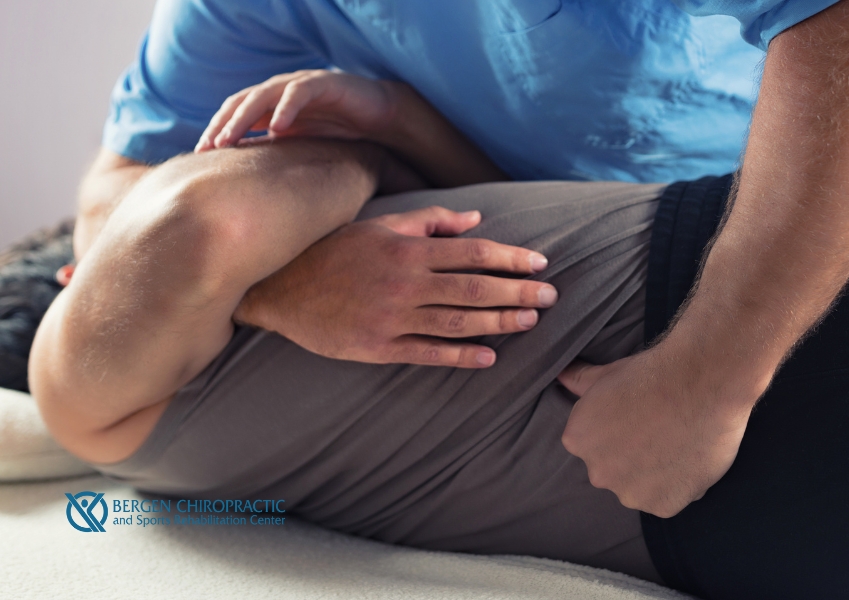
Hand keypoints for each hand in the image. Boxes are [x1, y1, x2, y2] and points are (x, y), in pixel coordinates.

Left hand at [196, 70, 395, 151]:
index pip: (234, 114)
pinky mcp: (323, 83)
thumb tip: (243, 178)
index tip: (202, 154)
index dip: (217, 130)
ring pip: (263, 95)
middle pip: (241, 102)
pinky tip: (277, 127)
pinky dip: (286, 108)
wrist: (379, 120)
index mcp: (271, 106)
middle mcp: (280, 92)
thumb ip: (274, 153)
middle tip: (210, 147)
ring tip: (231, 138)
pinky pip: (299, 93)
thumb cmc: (340, 134)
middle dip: (223, 124)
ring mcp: (300, 85)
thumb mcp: (300, 148)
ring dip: (244, 116)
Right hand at [235, 206, 557, 367]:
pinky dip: (460, 356)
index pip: (473, 254)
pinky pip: (426, 353)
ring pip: (457, 323)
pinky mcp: (378, 348)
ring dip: (498, 323)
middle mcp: (404, 284)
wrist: (279, 287)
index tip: (540, 263)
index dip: (511, 258)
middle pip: (474, 289)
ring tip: (529, 321)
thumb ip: (429, 221)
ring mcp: (392, 319)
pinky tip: (489, 357)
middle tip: (551, 296)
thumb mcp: (379, 225)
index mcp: (407, 250)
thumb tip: (476, 219)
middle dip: (518, 292)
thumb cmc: (333, 250)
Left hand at [558, 344, 760, 517]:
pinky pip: (669, 499)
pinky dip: (680, 485)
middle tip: (659, 429)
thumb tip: (561, 375)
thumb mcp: (607, 373)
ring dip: (655, 474)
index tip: (638, 418)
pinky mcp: (663, 505)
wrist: (698, 384)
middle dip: (633, 455)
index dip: (619, 431)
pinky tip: (690, 458)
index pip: (595, 444)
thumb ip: (579, 380)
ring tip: (677, 443)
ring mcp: (630, 493)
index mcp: (578, 441)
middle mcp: (598, 473)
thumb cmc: (651, 374)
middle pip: (615, 469)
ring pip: (641, 488)